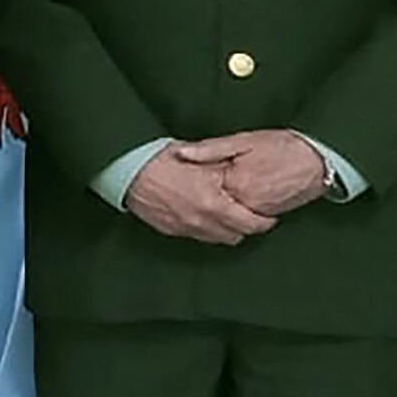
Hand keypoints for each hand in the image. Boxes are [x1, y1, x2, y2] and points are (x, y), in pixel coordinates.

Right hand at [125, 149, 277, 245]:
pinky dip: (204, 227)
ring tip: (227, 215)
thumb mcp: (201, 158)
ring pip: (216, 239)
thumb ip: (225, 170)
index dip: (264, 222)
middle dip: (245, 228)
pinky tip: (203, 214)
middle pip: (235, 236)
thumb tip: (245, 174)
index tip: (268, 216)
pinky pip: (195, 235)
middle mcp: (201, 221)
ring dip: (225, 230)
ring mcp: (184, 228)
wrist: (128, 169)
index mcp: (213, 204)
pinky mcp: (170, 230)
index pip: (250, 224)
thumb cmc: (162, 159)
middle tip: (249, 216)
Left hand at [172, 131, 327, 216]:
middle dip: (200, 202)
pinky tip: (229, 200)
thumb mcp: (242, 141)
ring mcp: (259, 213)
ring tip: (207, 195)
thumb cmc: (281, 146)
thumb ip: (210, 149)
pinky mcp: (269, 216)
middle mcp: (246, 205)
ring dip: (216, 210)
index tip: (179, 179)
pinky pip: (244, 219)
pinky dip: (234, 212)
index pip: (201, 193)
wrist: (319, 160)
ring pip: (228, 218)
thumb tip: (179, 153)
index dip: (190, 185)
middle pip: (212, 210)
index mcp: (235, 184)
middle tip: (189, 191)